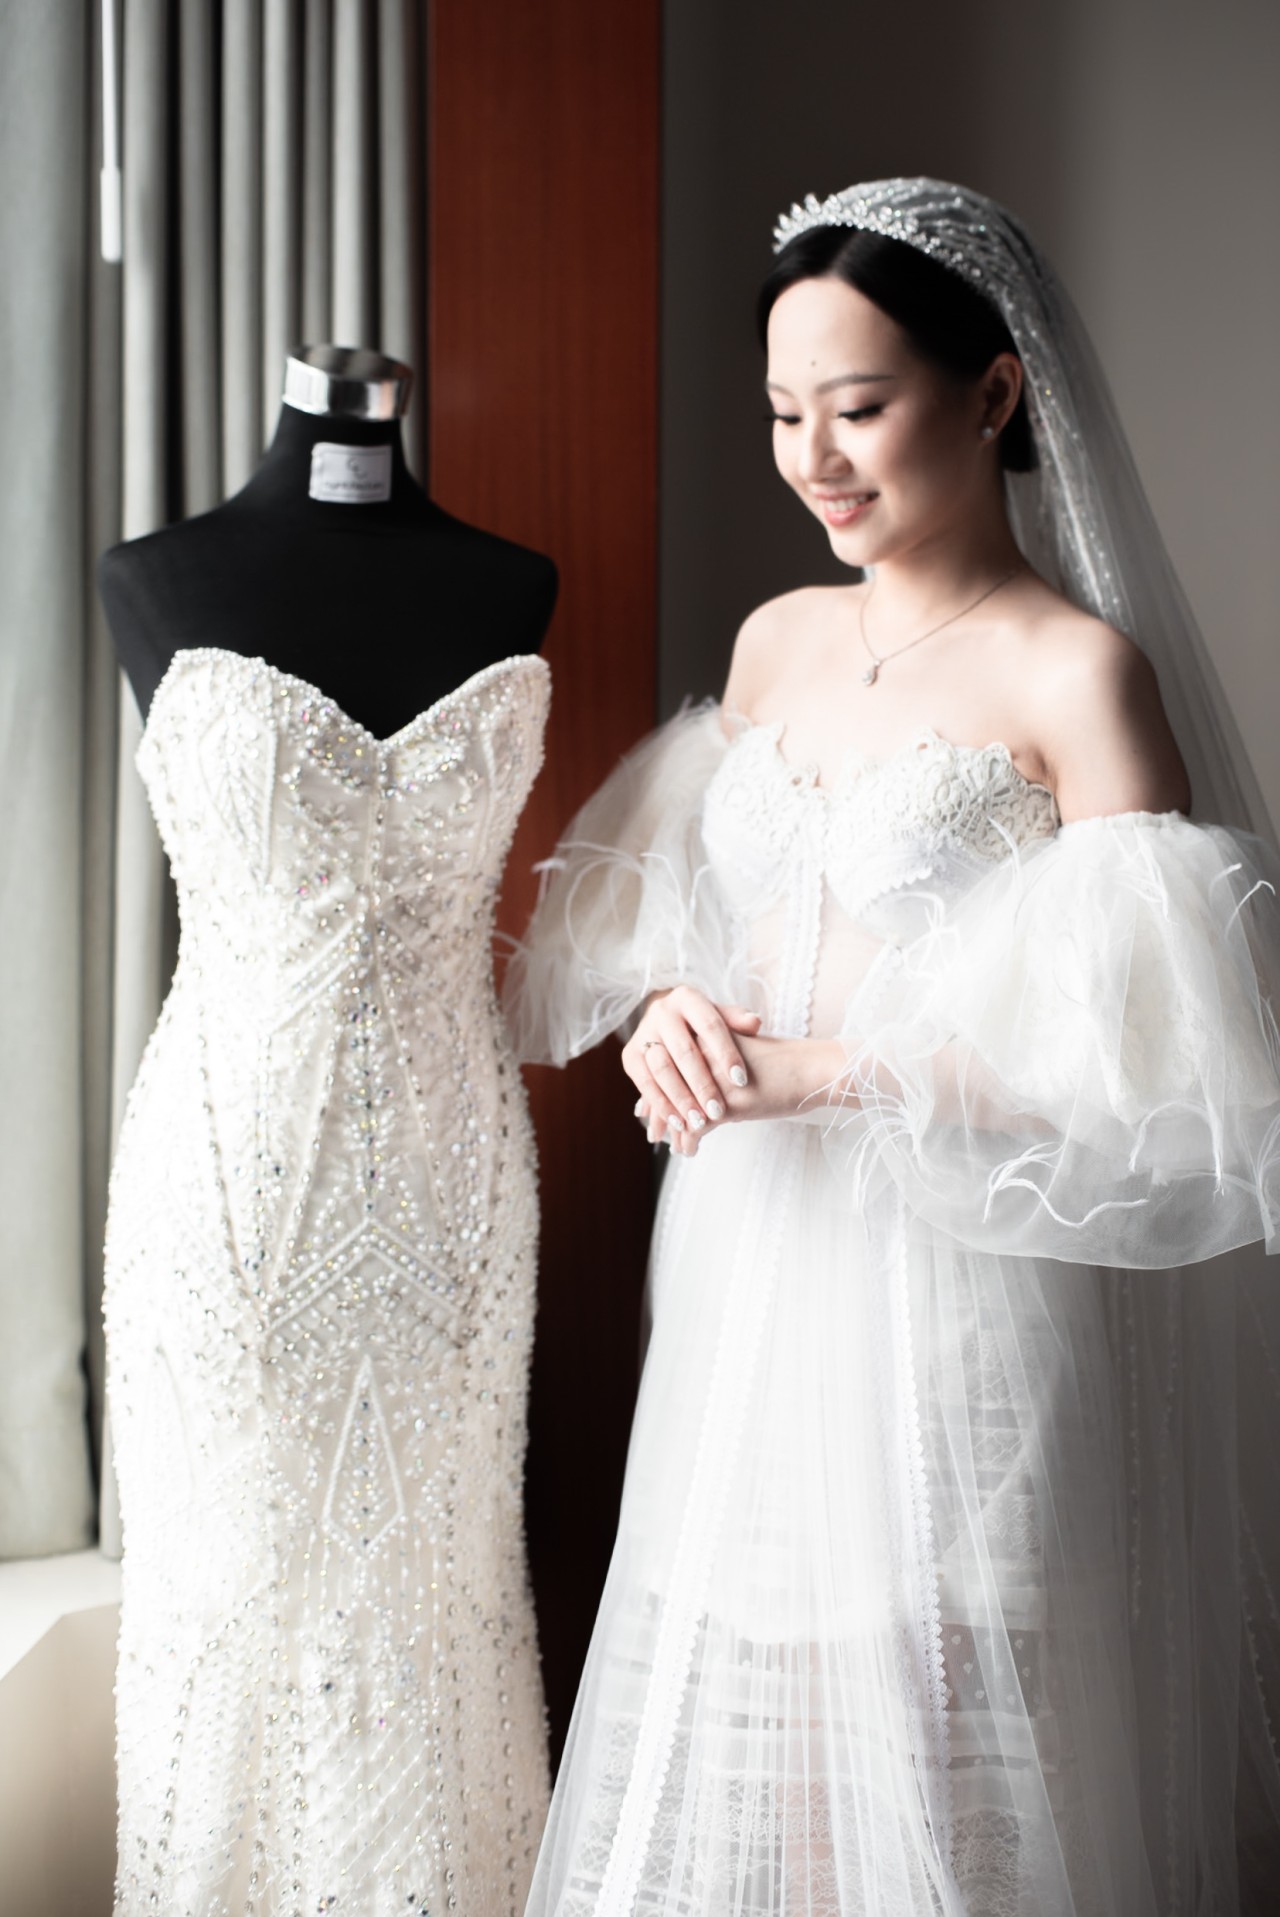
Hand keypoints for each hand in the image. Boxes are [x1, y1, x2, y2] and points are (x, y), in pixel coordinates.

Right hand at [622, 987, 760, 1148]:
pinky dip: (661, 1105)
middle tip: (718, 1111)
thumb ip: (737, 1021)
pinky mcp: (630, 1055)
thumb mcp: (722, 1018)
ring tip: (699, 1122)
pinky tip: (678, 1123)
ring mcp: (642, 1033)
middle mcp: (661, 1012)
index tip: (742, 1081)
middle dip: (702, 1084)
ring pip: (661, 1069)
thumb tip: (754, 1023)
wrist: (667, 1024)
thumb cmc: (703, 1025)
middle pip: (684, 1051)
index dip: (726, 1053)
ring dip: (681, 1099)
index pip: (710, 1026)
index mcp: (687, 998)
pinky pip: (644, 1083)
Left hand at [631, 1010, 846, 1157]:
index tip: (647, 1109)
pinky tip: (689, 1151)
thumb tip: (690, 1083)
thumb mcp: (738, 1053)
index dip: (654, 1090)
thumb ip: (712, 1060)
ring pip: (677, 1109)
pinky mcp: (726, 1104)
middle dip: (658, 1114)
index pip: (664, 1063)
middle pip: (664, 1087)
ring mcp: (712, 1079)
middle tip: (653, 1133)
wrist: (811, 1068)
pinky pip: (694, 1128)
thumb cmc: (780, 1063)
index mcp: (703, 1037)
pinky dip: (688, 1142)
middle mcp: (702, 1054)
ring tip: (671, 1144)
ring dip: (672, 1131)